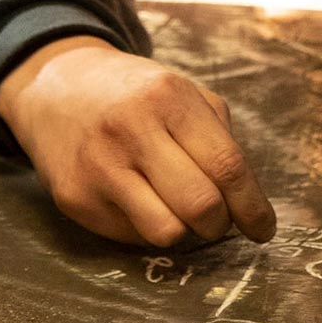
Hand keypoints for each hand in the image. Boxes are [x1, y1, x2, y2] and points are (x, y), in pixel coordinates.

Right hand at [0, 35, 276, 247]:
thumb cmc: (138, 95)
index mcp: (169, 99)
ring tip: (180, 212)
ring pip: (165, 232)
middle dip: (220, 225)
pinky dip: (147, 228)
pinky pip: (129, 236)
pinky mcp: (72, 198)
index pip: (226, 166)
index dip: (252, 206)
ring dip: (185, 233)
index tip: (264, 229)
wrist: (57, 87)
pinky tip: (140, 203)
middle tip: (220, 221)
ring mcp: (97, 167)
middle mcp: (131, 132)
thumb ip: (219, 139)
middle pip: (200, 205)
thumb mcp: (185, 94)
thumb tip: (247, 201)